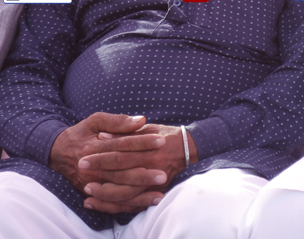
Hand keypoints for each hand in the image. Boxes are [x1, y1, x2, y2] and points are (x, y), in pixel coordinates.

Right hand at [48, 113, 162, 195]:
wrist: (56, 153)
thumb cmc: (80, 134)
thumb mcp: (95, 120)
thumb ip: (118, 121)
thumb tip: (141, 120)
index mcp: (94, 147)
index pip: (123, 145)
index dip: (142, 143)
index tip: (161, 141)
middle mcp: (91, 168)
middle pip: (121, 172)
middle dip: (143, 174)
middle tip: (164, 173)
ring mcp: (90, 182)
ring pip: (117, 190)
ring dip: (139, 192)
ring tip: (159, 191)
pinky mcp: (91, 191)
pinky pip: (111, 202)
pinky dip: (129, 203)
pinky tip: (146, 201)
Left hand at [79, 123, 198, 212]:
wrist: (190, 147)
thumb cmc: (166, 135)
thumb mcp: (147, 129)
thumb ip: (125, 133)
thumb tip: (103, 136)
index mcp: (150, 148)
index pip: (120, 154)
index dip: (101, 158)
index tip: (84, 160)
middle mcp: (153, 166)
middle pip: (121, 174)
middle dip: (100, 176)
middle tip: (82, 178)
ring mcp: (156, 181)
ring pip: (127, 193)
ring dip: (105, 194)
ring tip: (88, 193)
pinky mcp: (157, 191)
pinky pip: (134, 203)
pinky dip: (115, 206)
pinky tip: (99, 204)